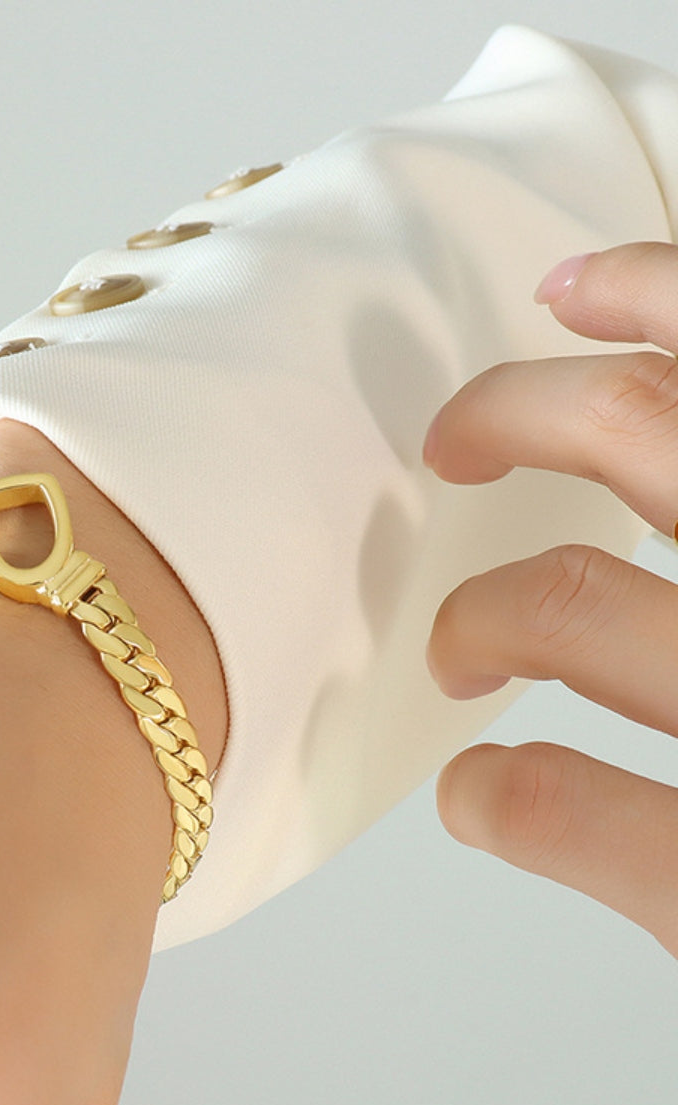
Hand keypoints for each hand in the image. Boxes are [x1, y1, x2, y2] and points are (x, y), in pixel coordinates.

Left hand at [422, 240, 677, 957]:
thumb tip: (669, 410)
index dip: (659, 290)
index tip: (571, 287)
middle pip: (642, 429)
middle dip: (512, 412)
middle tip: (454, 439)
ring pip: (574, 607)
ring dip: (483, 616)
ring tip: (459, 652)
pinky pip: (568, 810)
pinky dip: (502, 795)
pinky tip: (483, 794)